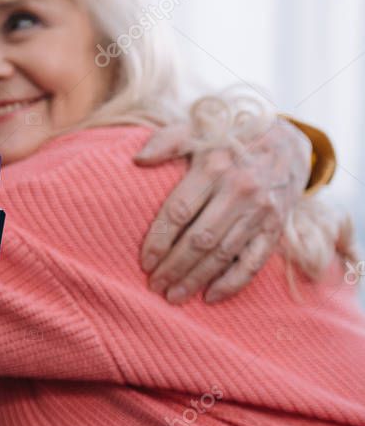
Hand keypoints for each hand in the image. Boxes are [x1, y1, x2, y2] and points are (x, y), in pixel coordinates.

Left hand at [135, 118, 310, 303]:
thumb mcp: (197, 129)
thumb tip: (138, 159)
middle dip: (173, 267)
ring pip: (222, 254)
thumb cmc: (228, 138)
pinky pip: (254, 261)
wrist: (287, 142)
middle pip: (198, 239)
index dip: (158, 240)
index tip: (144, 262)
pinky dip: (232, 283)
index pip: (178, 212)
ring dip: (196, 279)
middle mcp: (239, 190)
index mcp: (214, 167)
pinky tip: (210, 296)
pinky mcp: (275, 227)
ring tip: (173, 296)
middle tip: (154, 285)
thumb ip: (166, 141)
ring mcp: (260, 211)